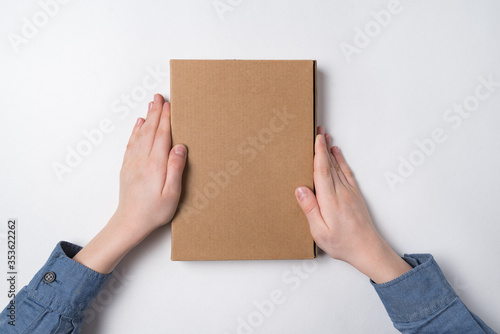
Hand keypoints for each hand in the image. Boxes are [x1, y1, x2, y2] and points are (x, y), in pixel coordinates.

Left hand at [115, 94, 186, 236]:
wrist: (130, 222)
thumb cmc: (154, 211)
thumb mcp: (172, 194)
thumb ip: (175, 169)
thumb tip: (180, 147)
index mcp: (155, 165)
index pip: (162, 135)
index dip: (166, 119)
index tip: (169, 104)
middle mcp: (142, 160)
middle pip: (150, 130)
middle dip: (155, 112)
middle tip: (158, 97)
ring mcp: (133, 163)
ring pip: (140, 134)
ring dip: (146, 118)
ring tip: (151, 105)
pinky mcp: (127, 167)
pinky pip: (132, 143)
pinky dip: (136, 131)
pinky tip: (139, 124)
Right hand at [295, 126, 410, 283]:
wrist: (368, 249)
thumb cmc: (342, 244)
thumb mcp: (320, 232)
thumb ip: (310, 209)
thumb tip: (300, 189)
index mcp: (330, 200)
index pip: (322, 171)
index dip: (318, 153)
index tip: (316, 138)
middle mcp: (341, 192)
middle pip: (330, 164)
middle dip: (323, 146)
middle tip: (319, 130)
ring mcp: (350, 193)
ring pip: (338, 166)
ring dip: (331, 150)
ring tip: (326, 137)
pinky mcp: (355, 195)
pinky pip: (347, 173)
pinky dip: (341, 162)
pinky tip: (337, 155)